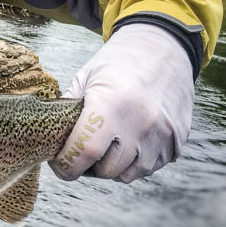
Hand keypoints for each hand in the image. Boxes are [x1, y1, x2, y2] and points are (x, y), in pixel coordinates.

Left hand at [50, 23, 194, 182]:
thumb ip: (67, 110)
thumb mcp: (86, 79)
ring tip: (105, 146)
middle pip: (105, 169)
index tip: (59, 163)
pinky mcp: (175, 143)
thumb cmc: (117, 64)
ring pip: (127, 175)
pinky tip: (127, 141)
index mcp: (110, 105)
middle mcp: (139, 125)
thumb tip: (50, 140)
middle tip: (81, 152)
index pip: (84, 152)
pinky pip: (148, 168)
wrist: (163, 51)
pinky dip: (133, 162)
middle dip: (87, 166)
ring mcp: (161, 136)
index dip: (66, 164)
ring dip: (111, 167)